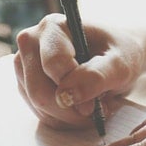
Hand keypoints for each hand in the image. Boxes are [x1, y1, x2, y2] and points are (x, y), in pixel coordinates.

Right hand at [14, 14, 143, 129]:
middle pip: (39, 90)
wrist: (116, 58)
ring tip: (93, 105)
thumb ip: (96, 76)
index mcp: (53, 27)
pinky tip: (81, 108)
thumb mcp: (120, 64)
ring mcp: (24, 64)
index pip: (53, 65)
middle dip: (71, 109)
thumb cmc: (120, 54)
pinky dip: (63, 119)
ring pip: (38, 105)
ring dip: (69, 116)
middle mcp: (31, 42)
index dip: (76, 88)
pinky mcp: (26, 84)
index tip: (99, 101)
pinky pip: (40, 113)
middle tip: (98, 109)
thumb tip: (67, 96)